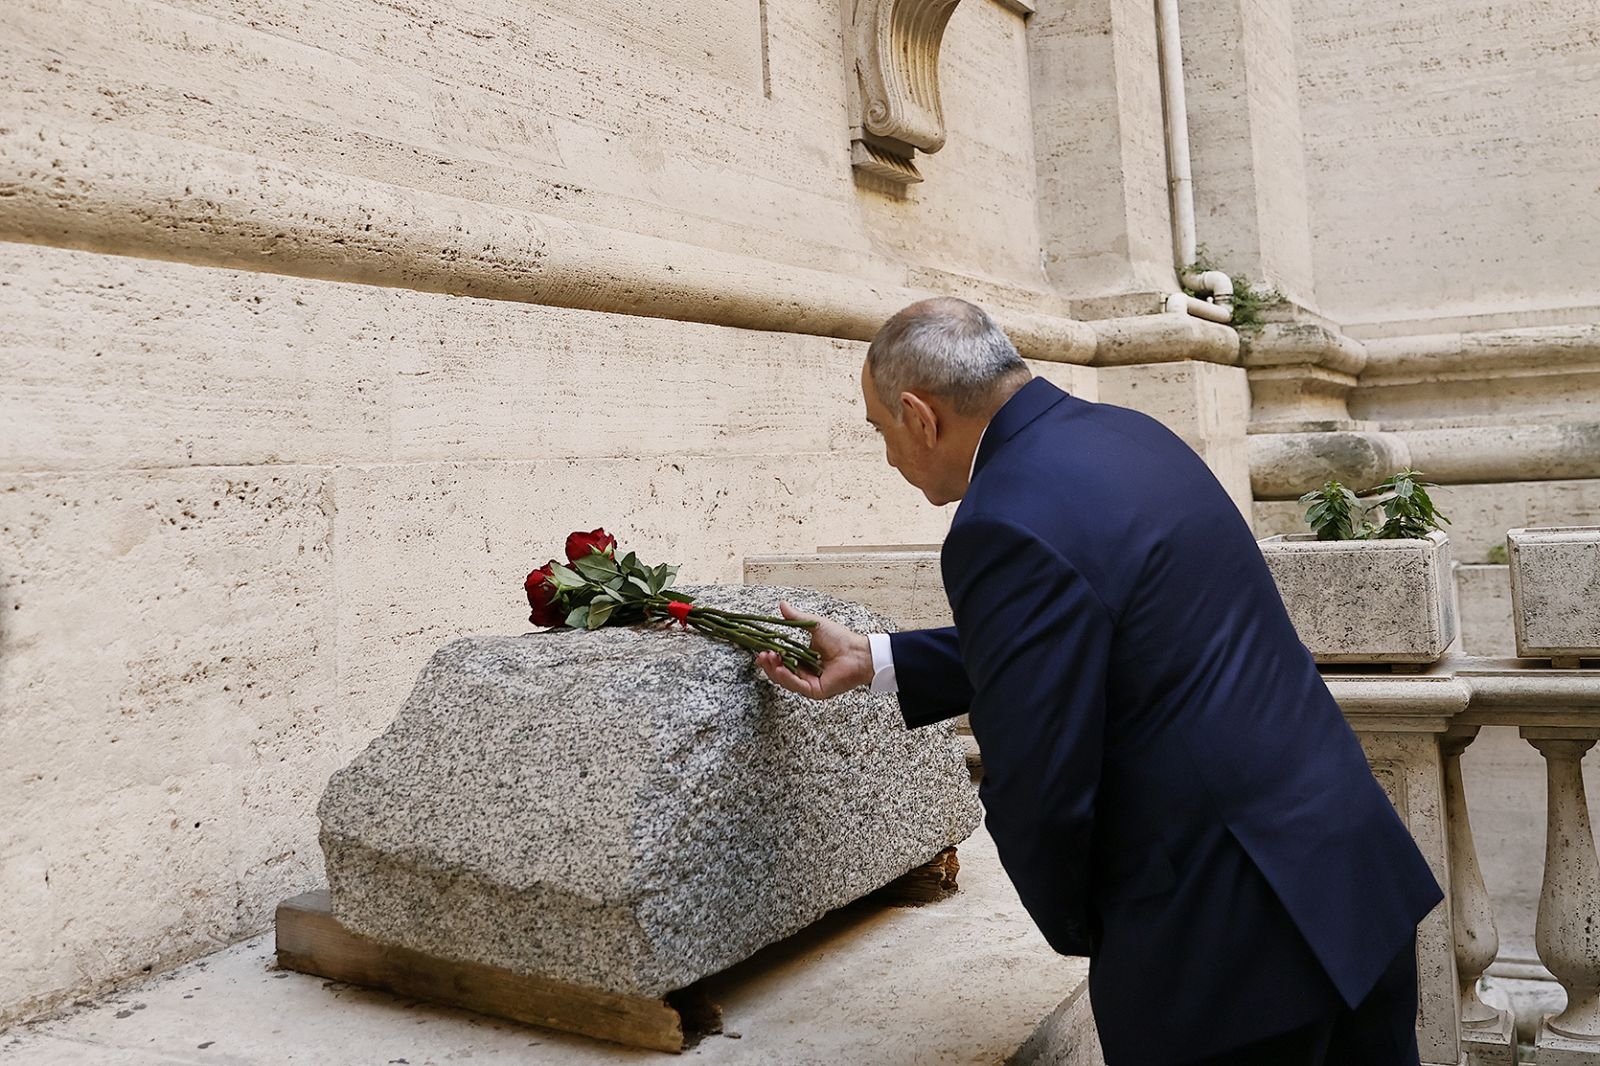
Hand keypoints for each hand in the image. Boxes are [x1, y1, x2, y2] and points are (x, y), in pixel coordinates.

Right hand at [755, 601, 874, 699]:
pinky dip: (787, 677)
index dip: (769, 657)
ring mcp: (809, 683)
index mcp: (803, 660)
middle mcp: (805, 673)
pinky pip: (797, 686)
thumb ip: (795, 618)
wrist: (858, 651)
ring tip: (768, 659)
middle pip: (780, 673)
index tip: (759, 650)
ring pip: (786, 681)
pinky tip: (779, 669)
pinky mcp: (815, 691)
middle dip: (768, 665)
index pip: (781, 662)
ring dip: (774, 670)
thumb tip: (782, 605)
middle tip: (762, 654)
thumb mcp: (814, 625)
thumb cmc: (841, 639)